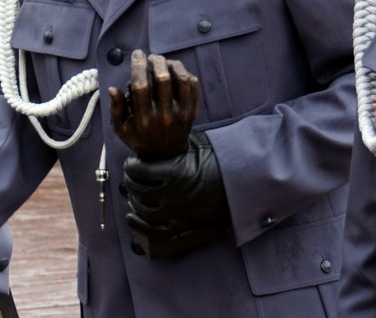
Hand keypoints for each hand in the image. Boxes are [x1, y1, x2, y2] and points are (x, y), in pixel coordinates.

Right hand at [108, 50, 198, 159]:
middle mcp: (164, 115)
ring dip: (172, 64)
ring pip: (181, 79)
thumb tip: (113, 88)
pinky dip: (185, 73)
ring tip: (164, 62)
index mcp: (144, 119)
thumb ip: (116, 108)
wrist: (166, 156)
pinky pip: (193, 85)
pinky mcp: (192, 111)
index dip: (138, 66)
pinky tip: (175, 71)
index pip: (141, 86)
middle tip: (151, 57)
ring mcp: (181, 113)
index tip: (137, 54)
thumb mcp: (121, 129)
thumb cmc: (140, 138)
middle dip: (156, 61)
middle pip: (163, 79)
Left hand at [121, 131, 230, 257]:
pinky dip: (139, 225)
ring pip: (144, 211)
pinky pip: (155, 231)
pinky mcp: (184, 227)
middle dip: (130, 182)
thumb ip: (171, 146)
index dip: (131, 165)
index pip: (138, 171)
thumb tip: (151, 143)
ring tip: (133, 194)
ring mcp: (178, 214)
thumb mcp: (194, 146)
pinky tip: (132, 217)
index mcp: (174, 173)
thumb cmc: (220, 161)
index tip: (132, 162)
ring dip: (134, 201)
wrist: (244, 184)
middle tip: (131, 176)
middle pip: (138, 191)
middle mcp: (173, 196)